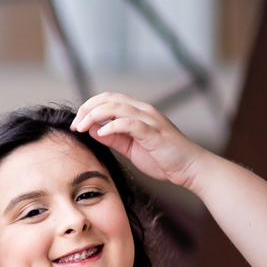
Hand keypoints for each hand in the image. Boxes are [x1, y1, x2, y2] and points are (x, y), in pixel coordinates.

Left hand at [71, 92, 206, 187]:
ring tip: (82, 127)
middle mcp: (144, 111)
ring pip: (116, 107)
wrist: (191, 169)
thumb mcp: (132, 149)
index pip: (108, 99)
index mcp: (139, 113)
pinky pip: (129, 123)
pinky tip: (101, 133)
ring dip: (94, 115)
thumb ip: (114, 139)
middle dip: (87, 108)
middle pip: (108, 98)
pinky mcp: (154, 132)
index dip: (89, 107)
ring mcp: (150, 120)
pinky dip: (112, 126)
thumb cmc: (164, 159)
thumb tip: (93, 130)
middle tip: (76, 124)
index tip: (77, 123)